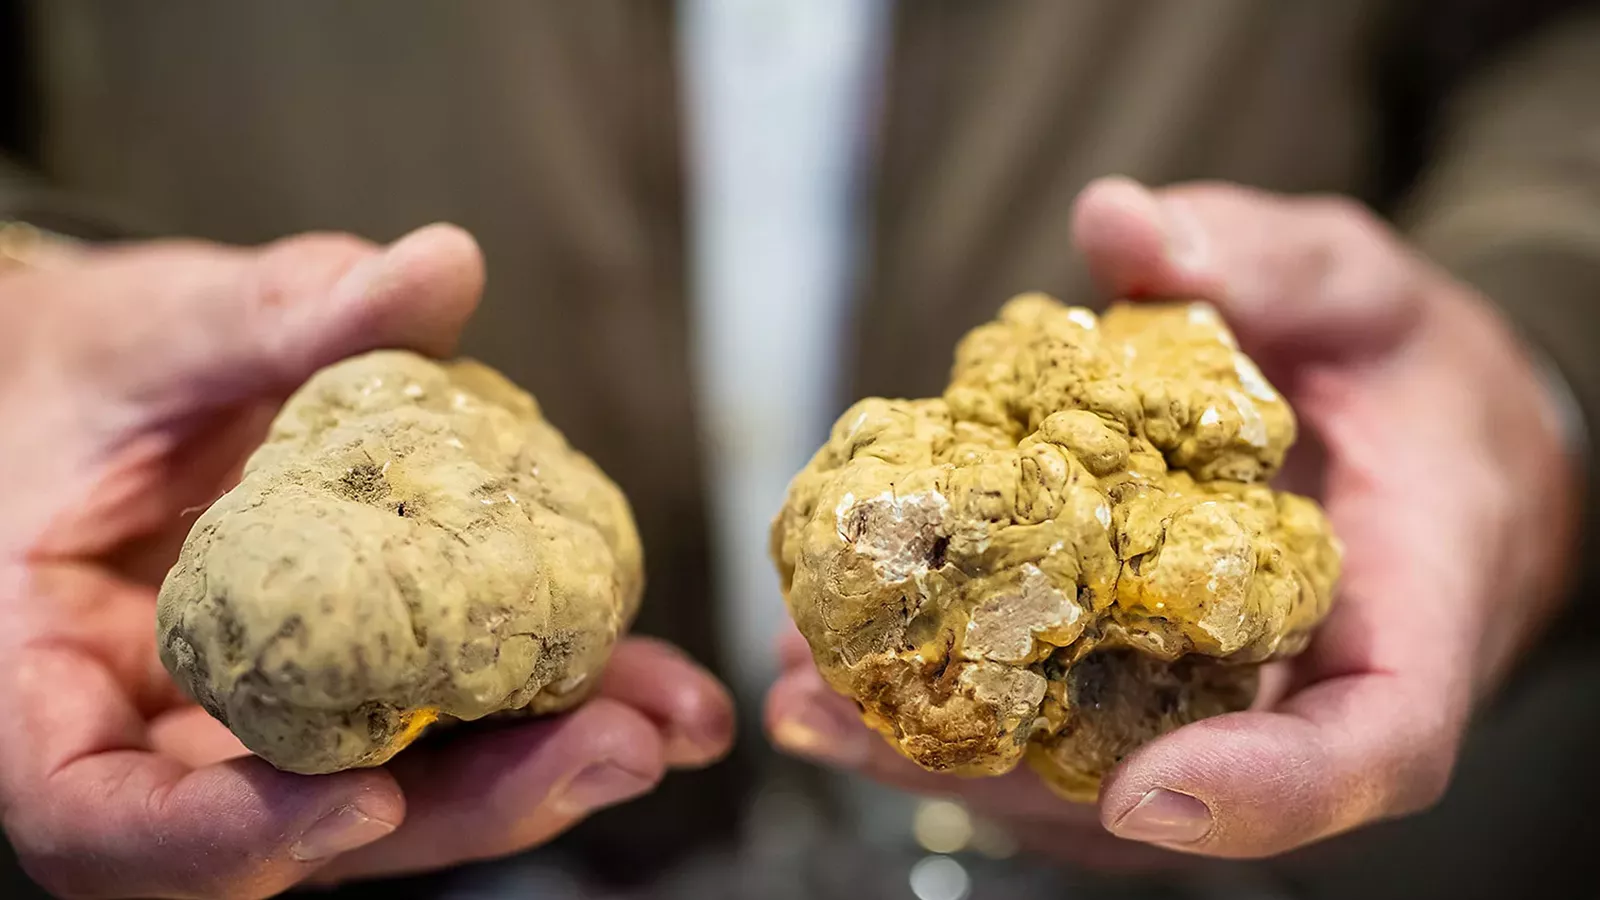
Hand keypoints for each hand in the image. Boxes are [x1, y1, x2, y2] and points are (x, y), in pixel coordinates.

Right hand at [0, 228, 733, 898]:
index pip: (101, 818)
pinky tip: (644, 675)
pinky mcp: (346, 696)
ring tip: (669, 717)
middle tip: (619, 750)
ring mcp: (262, 727)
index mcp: (47, 679)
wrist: (88, 391)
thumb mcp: (161, 334)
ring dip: (537, 772)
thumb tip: (438, 267)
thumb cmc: (82, 371)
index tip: (368, 799)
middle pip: (297, 832)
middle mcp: (156, 735)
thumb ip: (280, 316)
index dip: (224, 838)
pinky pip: (435, 730)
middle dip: (468, 808)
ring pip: (392, 801)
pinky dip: (537, 711)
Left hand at [766, 177, 1579, 862]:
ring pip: (1095, 784)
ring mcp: (1230, 711)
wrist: (1436, 452)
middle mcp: (1312, 692)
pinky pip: (1062, 732)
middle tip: (843, 718)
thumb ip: (1257, 257)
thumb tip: (1118, 222)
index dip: (1269, 789)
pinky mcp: (1161, 697)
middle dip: (1005, 776)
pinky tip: (845, 669)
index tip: (1146, 789)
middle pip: (1178, 790)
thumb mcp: (1359, 287)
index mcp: (1413, 613)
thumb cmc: (1416, 377)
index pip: (1376, 742)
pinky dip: (954, 709)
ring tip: (804, 694)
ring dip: (940, 754)